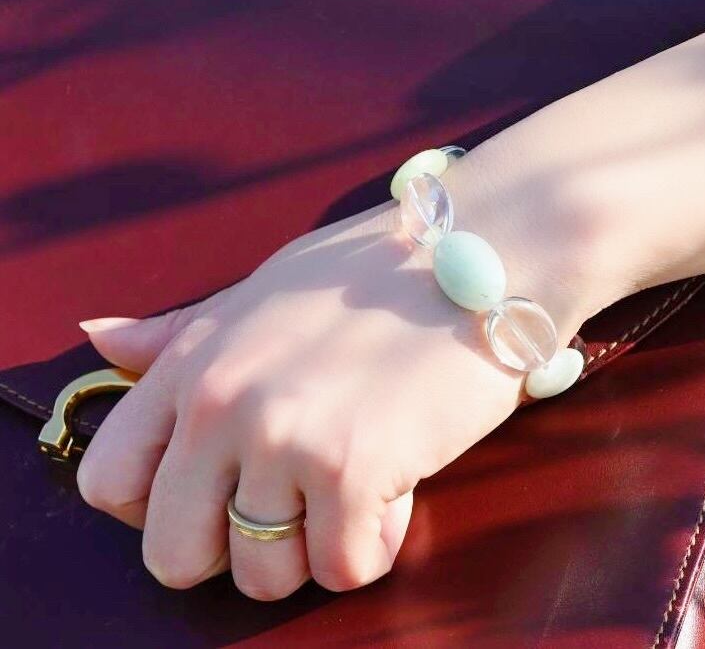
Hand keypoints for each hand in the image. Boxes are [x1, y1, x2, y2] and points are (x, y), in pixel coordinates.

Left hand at [76, 191, 597, 600]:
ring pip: (264, 578)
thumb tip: (98, 335)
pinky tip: (398, 478)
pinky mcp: (355, 469)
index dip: (162, 503)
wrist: (481, 251)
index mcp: (193, 360)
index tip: (221, 488)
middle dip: (235, 547)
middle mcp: (223, 402)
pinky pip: (346, 569)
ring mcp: (286, 437)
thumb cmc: (376, 270)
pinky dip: (377, 538)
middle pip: (173, 557)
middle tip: (297, 498)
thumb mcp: (264, 290)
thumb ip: (181, 329)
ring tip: (356, 476)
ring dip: (315, 545)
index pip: (109, 482)